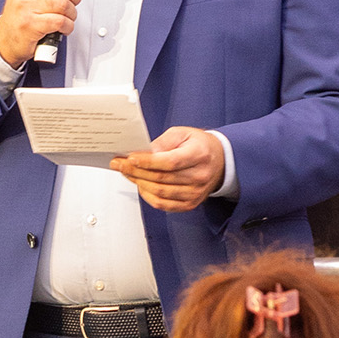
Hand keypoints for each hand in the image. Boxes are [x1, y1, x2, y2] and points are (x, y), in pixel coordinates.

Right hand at [0, 0, 95, 68]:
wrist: (8, 37)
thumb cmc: (25, 10)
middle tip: (71, 1)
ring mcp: (25, 4)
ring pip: (64, 4)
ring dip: (71, 13)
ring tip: (65, 16)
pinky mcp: (30, 23)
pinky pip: (61, 21)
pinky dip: (67, 26)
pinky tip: (62, 26)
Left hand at [111, 126, 226, 211]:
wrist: (219, 161)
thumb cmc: (199, 145)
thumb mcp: (182, 133)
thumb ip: (162, 142)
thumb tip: (142, 153)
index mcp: (199, 154)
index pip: (170, 162)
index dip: (147, 161)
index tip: (130, 157)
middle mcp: (200, 176)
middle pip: (162, 178)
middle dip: (135, 171)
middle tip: (119, 164)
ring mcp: (196, 193)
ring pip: (160, 192)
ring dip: (139, 183)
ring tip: (126, 173)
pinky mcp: (190, 204)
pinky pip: (164, 205)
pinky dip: (148, 196)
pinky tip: (140, 185)